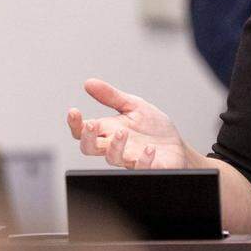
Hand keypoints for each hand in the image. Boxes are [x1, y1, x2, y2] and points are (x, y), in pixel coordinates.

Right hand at [66, 78, 191, 168]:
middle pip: (90, 148)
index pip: (84, 131)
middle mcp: (116, 146)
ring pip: (112, 158)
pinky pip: (142, 168)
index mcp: (109, 130)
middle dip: (88, 138)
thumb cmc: (153, 128)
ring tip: (122, 133)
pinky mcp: (149, 167)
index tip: (74, 111)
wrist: (176, 146)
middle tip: (91, 125)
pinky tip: (150, 149)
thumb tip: (89, 82)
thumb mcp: (133, 106)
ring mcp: (130, 158)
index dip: (75, 124)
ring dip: (114, 146)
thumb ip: (111, 96)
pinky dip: (144, 160)